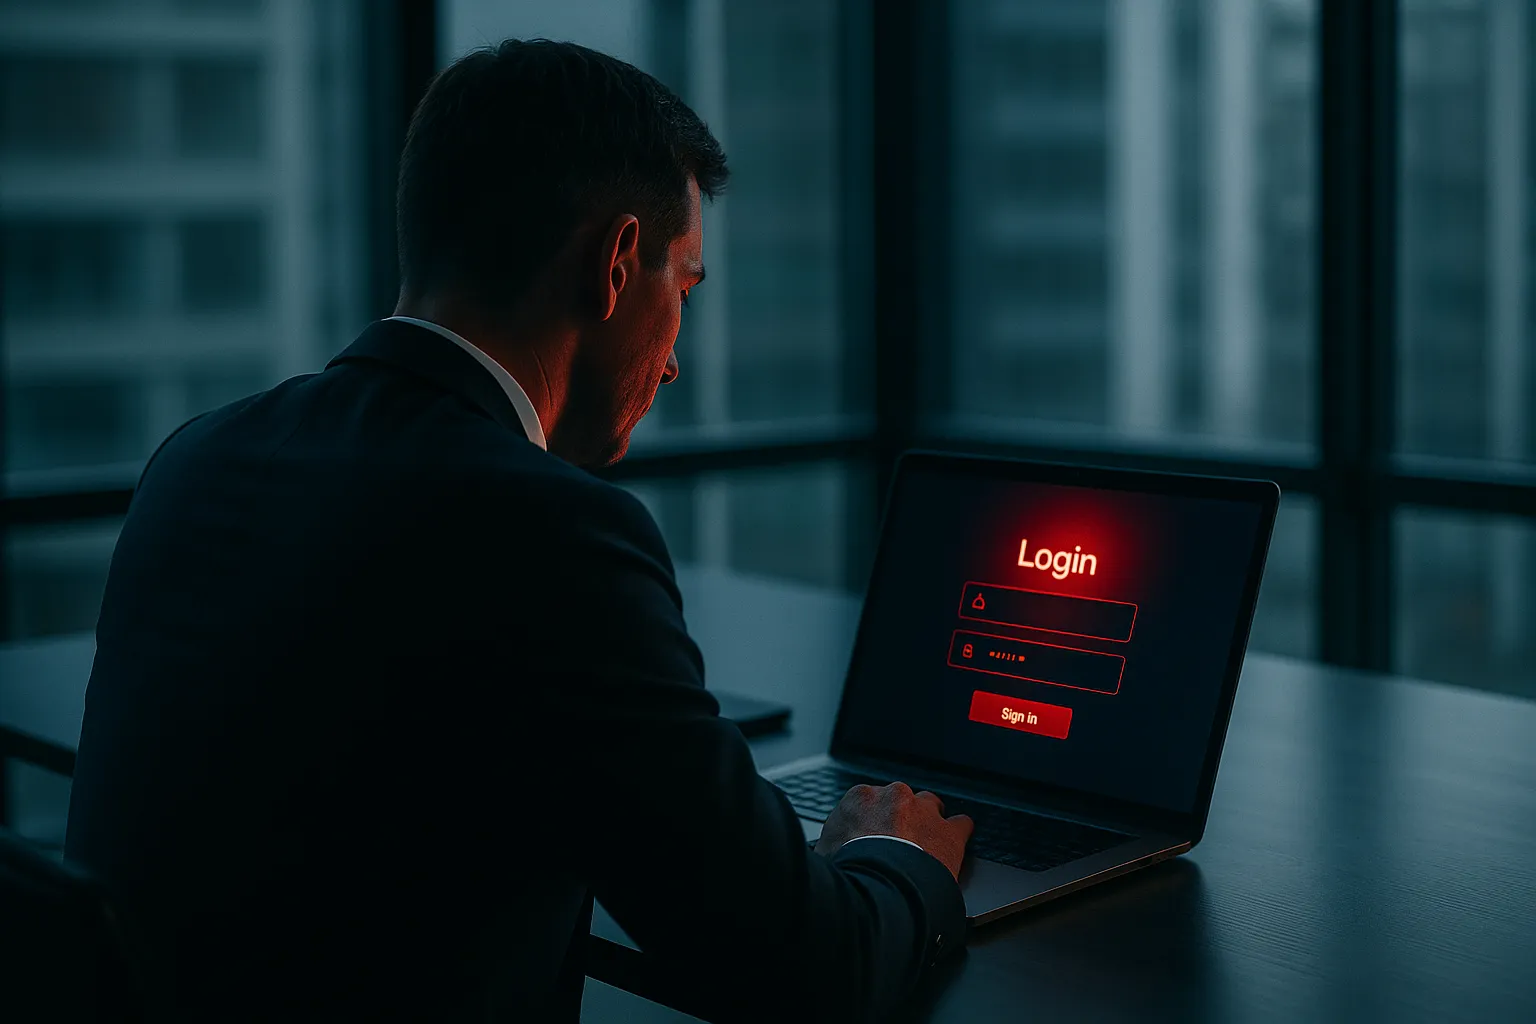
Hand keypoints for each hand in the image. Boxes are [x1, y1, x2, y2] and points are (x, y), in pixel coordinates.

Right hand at [814, 781, 973, 879]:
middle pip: (900, 801)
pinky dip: (959, 834)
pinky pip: (962, 825)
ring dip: (928, 823)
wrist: (877, 885)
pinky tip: (955, 844)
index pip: (868, 803)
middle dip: (900, 819)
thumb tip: (826, 855)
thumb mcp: (825, 853)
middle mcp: (894, 797)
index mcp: (860, 799)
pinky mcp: (948, 833)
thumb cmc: (848, 870)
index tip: (872, 836)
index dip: (872, 822)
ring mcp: (924, 812)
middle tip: (896, 843)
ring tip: (926, 844)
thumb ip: (831, 845)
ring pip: (931, 808)